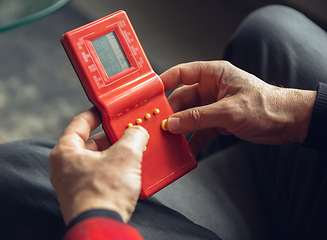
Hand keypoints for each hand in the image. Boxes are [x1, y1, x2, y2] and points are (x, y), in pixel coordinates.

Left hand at [49, 107, 148, 224]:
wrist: (102, 227)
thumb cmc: (103, 194)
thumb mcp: (125, 156)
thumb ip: (133, 137)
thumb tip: (138, 132)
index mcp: (65, 152)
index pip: (79, 123)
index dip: (96, 114)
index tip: (107, 110)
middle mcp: (65, 168)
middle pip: (89, 142)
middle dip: (111, 137)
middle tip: (126, 131)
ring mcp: (72, 184)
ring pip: (95, 160)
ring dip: (114, 154)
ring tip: (131, 150)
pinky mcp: (83, 197)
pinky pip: (98, 175)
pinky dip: (112, 170)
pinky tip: (128, 170)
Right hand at [161, 61, 315, 154]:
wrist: (288, 123)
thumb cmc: (267, 106)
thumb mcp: (228, 111)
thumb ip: (198, 117)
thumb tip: (173, 123)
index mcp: (214, 75)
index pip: (182, 73)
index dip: (164, 82)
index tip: (150, 93)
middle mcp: (211, 89)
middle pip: (182, 99)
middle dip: (171, 113)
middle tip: (159, 125)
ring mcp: (213, 106)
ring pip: (188, 116)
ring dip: (180, 128)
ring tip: (169, 139)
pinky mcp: (218, 121)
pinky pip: (199, 130)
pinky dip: (193, 139)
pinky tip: (187, 149)